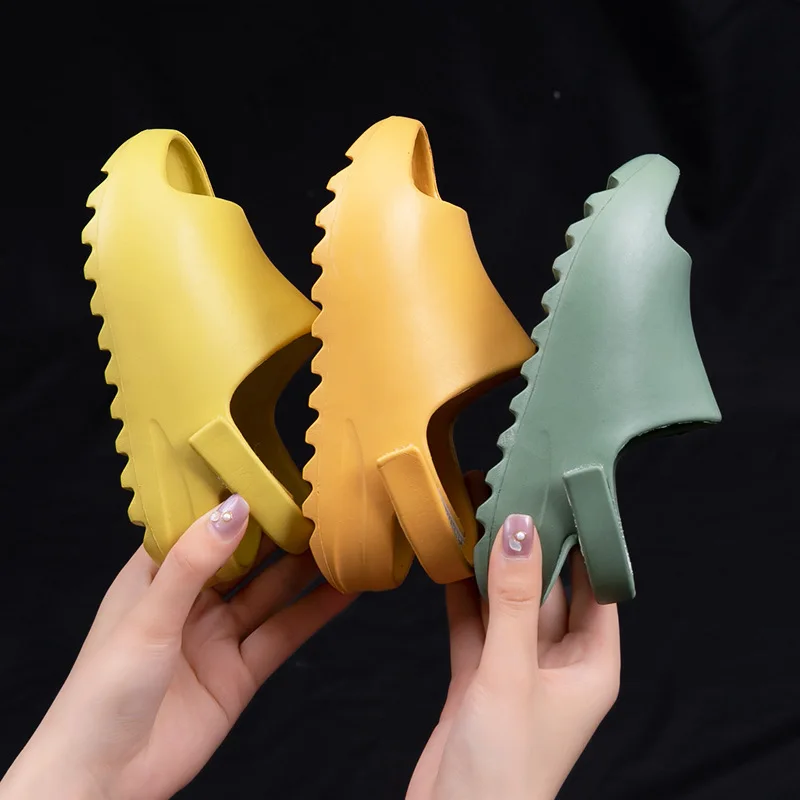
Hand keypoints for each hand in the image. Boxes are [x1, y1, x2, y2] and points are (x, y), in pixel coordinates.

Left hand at [0, 495, 355, 799]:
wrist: (103, 784)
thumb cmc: (100, 695)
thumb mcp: (148, 616)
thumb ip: (194, 562)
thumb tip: (235, 507)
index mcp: (154, 576)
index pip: (200, 524)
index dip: (235, 499)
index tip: (272, 472)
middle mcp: (190, 601)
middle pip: (244, 556)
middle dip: (278, 531)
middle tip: (320, 503)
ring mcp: (217, 636)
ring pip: (269, 592)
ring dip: (304, 568)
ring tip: (342, 538)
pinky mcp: (240, 672)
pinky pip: (283, 634)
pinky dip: (315, 612)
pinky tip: (343, 591)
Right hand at [407, 474, 619, 799]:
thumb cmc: (504, 769)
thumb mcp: (511, 673)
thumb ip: (512, 600)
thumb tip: (520, 530)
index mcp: (590, 666)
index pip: (596, 589)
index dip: (583, 543)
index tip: (563, 496)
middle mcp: (557, 664)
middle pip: (545, 591)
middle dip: (528, 548)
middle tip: (508, 495)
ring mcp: (515, 671)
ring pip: (505, 604)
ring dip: (490, 568)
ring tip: (475, 517)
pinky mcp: (479, 679)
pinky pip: (474, 624)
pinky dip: (462, 596)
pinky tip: (450, 561)